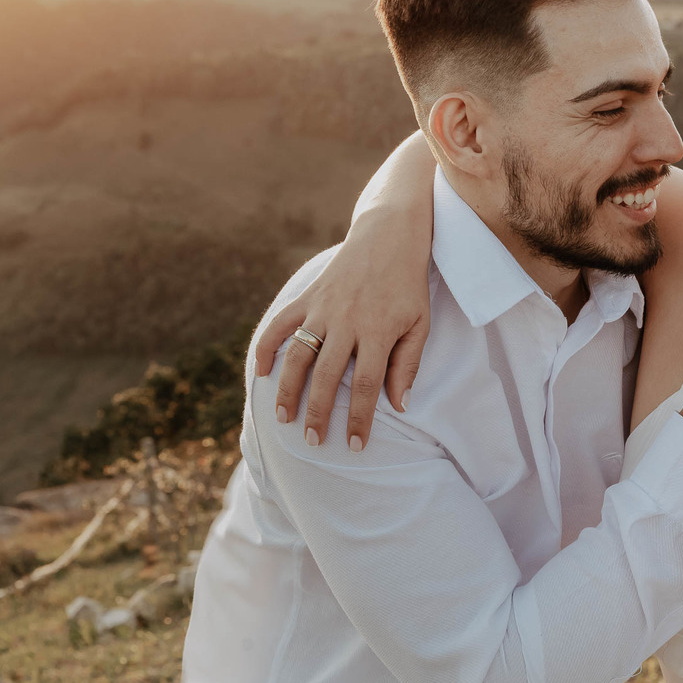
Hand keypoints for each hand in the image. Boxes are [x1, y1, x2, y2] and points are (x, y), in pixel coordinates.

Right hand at [254, 209, 431, 449]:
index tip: (356, 445)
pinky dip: (266, 347)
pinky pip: (280, 324)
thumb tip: (399, 405)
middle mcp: (347, 322)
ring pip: (298, 355)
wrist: (388, 236)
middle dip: (319, 412)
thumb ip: (408, 364)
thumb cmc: (408, 285)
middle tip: (313, 440)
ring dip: (288, 389)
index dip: (361, 419)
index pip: (368, 386)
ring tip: (283, 418)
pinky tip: (262, 373)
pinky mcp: (307, 297)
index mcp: (378, 331)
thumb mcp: (420, 324)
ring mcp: (322, 309)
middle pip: (329, 376)